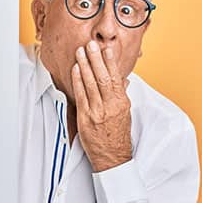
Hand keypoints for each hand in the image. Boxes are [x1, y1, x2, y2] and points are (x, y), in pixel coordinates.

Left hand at [71, 41, 134, 172]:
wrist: (112, 157)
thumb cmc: (118, 136)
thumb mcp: (125, 114)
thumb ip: (123, 95)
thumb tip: (124, 81)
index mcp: (122, 103)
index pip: (116, 78)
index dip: (110, 62)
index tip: (106, 49)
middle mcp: (110, 106)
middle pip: (102, 77)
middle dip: (95, 59)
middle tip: (90, 45)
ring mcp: (97, 112)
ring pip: (90, 84)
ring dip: (84, 66)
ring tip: (80, 52)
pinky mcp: (86, 118)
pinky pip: (81, 96)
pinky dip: (77, 81)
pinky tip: (75, 70)